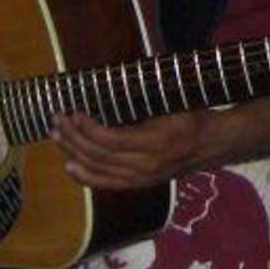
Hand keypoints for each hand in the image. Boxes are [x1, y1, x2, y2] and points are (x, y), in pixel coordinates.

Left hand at [52, 110, 211, 190]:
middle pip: (99, 155)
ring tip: (57, 136)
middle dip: (73, 137)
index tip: (74, 112)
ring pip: (98, 169)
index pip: (111, 140)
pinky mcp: (139, 184)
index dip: (87, 128)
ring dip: (73, 152)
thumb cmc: (192, 115)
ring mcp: (142, 178)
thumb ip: (142, 98)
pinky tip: (70, 165)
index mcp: (157, 141)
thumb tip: (108, 84)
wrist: (212, 144)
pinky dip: (85, 176)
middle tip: (57, 119)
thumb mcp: (172, 100)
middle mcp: (148, 164)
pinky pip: (106, 184)